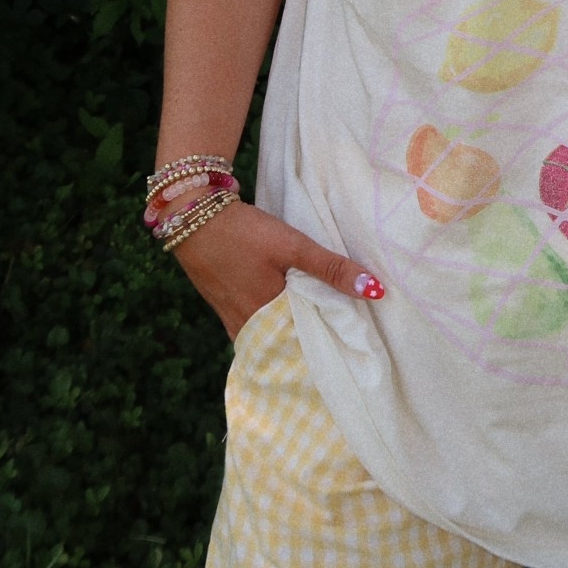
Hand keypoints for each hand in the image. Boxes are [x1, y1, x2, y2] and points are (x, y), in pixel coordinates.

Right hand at [170, 195, 384, 340]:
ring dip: (292, 333)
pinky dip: (273, 323)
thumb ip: (331, 268)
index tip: (355, 351)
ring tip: (323, 330)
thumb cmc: (244, 233)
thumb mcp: (292, 246)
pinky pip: (255, 326)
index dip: (331, 349)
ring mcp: (233, 319)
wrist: (192, 216)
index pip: (307, 348)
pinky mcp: (224, 307)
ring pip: (271, 335)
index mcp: (268, 319)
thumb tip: (375, 291)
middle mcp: (249, 328)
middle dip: (312, 345)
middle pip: (288, 345)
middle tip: (345, 345)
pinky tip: (286, 313)